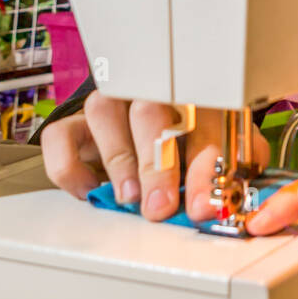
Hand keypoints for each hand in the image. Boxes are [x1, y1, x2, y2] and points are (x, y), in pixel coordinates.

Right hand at [40, 90, 269, 222]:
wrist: (160, 122)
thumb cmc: (198, 139)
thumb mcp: (228, 149)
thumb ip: (233, 170)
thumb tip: (237, 199)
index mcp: (198, 95)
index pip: (204, 122)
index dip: (203, 167)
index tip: (201, 205)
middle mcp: (152, 92)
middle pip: (151, 112)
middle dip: (157, 164)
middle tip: (160, 205)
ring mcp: (112, 106)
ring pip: (104, 111)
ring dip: (119, 157)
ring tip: (128, 196)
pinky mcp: (77, 124)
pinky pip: (60, 137)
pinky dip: (70, 167)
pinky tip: (90, 191)